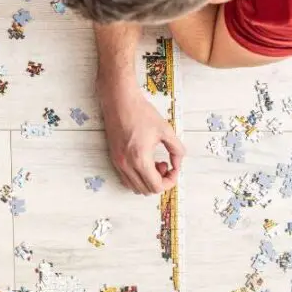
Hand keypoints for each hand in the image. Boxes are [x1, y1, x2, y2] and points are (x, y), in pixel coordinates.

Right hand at [99, 79, 183, 194]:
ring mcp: (117, 162)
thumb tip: (178, 164)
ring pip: (134, 187)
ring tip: (153, 164)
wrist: (119, 102)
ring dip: (147, 180)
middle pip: (146, 190)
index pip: (157, 186)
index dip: (170, 181)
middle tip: (165, 165)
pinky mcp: (113, 158)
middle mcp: (126, 164)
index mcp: (139, 159)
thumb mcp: (166, 131)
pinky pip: (125, 179)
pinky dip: (137, 177)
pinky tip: (143, 162)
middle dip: (159, 181)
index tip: (174, 169)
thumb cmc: (141, 113)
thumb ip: (177, 150)